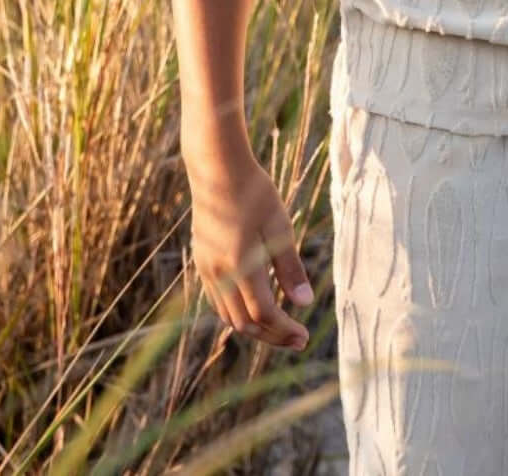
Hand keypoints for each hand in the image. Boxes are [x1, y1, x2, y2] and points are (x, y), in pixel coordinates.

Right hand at [183, 134, 314, 349]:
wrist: (217, 168)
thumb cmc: (254, 192)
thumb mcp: (280, 226)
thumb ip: (290, 267)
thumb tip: (304, 303)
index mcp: (241, 265)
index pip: (264, 314)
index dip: (285, 330)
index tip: (305, 337)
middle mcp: (219, 273)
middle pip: (244, 323)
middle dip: (272, 335)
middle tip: (297, 338)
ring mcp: (206, 268)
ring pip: (228, 316)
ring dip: (254, 327)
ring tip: (280, 326)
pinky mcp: (201, 261)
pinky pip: (217, 300)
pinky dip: (237, 312)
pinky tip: (254, 306)